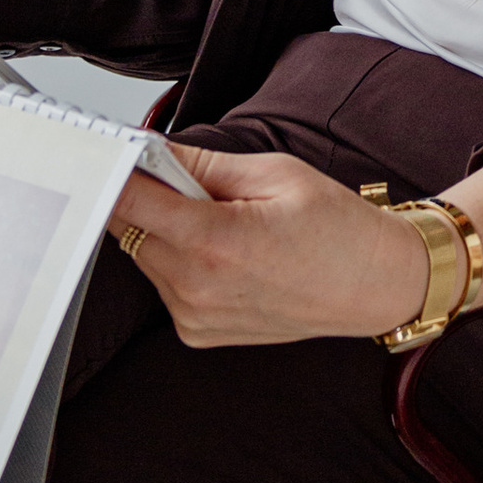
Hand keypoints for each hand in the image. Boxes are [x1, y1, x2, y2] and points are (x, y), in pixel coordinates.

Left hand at [108, 142, 482, 348]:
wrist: (376, 286)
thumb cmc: (338, 229)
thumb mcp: (276, 174)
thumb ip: (205, 164)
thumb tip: (152, 150)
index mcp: (215, 242)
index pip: (128, 203)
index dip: (112, 173)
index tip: (106, 154)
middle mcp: (197, 287)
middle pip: (130, 229)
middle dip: (149, 200)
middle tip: (193, 184)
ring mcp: (195, 316)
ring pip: (146, 257)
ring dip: (166, 233)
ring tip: (223, 224)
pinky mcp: (198, 333)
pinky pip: (165, 285)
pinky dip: (180, 263)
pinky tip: (227, 256)